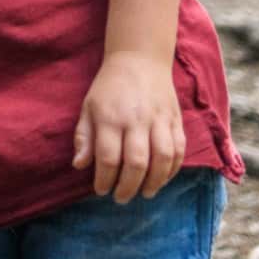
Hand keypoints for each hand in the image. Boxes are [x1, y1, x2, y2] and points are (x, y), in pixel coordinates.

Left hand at [73, 52, 186, 201]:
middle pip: (136, 162)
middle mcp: (136, 120)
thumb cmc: (109, 88)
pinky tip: (162, 179)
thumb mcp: (88, 106)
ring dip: (154, 182)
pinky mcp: (176, 121)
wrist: (139, 60)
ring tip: (144, 193)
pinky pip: (178, 151)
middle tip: (121, 198)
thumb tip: (79, 166)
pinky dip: (172, 170)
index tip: (101, 190)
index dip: (104, 179)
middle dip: (128, 186)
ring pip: (161, 159)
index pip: (108, 157)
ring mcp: (159, 120)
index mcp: (110, 116)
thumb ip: (84, 137)